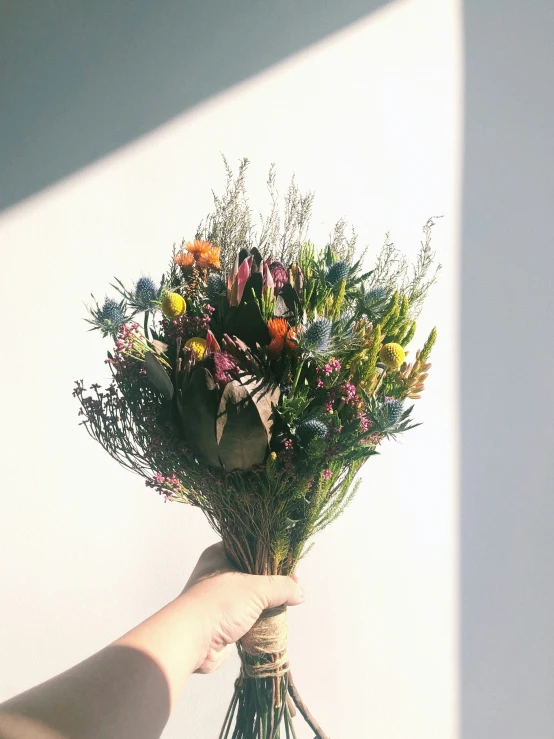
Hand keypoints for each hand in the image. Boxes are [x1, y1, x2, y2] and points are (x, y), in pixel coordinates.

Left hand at [179, 542, 304, 673]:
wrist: (191, 640)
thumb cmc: (218, 604)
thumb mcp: (255, 589)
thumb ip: (281, 587)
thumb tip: (300, 593)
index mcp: (220, 555)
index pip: (251, 547)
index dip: (272, 554)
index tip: (291, 564)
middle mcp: (218, 573)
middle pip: (254, 572)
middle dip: (273, 581)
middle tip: (293, 584)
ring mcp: (220, 597)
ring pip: (252, 596)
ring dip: (267, 602)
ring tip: (288, 602)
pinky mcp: (224, 619)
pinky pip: (248, 615)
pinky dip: (261, 618)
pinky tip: (275, 618)